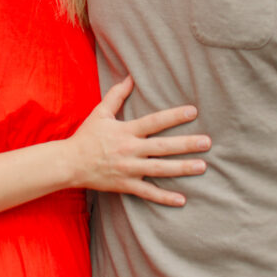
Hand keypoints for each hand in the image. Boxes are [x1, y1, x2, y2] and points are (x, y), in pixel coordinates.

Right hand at [66, 76, 210, 205]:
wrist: (69, 163)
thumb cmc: (87, 136)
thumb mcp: (100, 112)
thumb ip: (117, 95)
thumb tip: (130, 76)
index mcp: (125, 131)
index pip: (154, 122)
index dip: (174, 116)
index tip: (193, 111)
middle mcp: (129, 150)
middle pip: (162, 147)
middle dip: (186, 144)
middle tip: (207, 142)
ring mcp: (128, 169)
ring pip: (159, 170)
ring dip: (182, 168)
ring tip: (202, 166)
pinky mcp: (125, 185)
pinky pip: (147, 193)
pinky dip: (164, 197)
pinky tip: (182, 199)